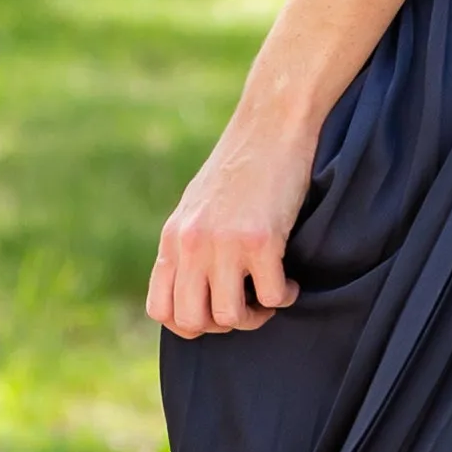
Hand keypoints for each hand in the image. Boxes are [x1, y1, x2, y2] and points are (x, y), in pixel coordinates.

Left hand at [147, 100, 317, 337]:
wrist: (271, 126)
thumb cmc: (241, 168)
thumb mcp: (198, 208)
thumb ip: (189, 247)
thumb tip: (194, 294)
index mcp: (173, 238)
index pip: (160, 310)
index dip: (189, 324)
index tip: (216, 310)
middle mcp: (192, 243)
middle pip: (193, 322)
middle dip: (223, 326)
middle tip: (246, 305)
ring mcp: (225, 242)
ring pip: (231, 317)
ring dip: (257, 315)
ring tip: (270, 293)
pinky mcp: (262, 239)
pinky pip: (273, 297)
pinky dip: (286, 296)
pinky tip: (291, 279)